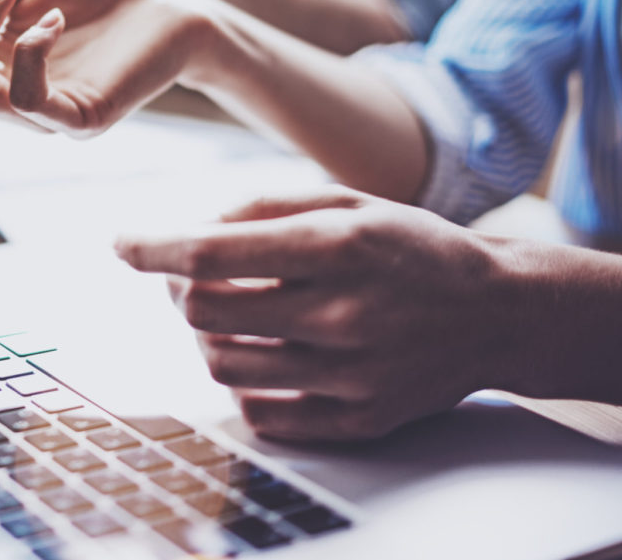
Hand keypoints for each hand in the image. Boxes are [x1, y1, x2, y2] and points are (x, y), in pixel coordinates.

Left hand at [116, 188, 521, 441]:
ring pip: (223, 364)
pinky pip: (262, 413)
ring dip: (207, 335)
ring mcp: (350, 374)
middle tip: (192, 277)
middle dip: (180, 290)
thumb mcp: (346, 202)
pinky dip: (244, 383)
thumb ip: (265, 208)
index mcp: (336, 246)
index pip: (210, 254)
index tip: (123, 244)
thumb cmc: (411, 247)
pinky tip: (263, 354)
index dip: (152, 248)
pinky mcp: (359, 419)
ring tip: (228, 314)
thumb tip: (190, 230)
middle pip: (205, 312)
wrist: (499, 312)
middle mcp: (341, 313)